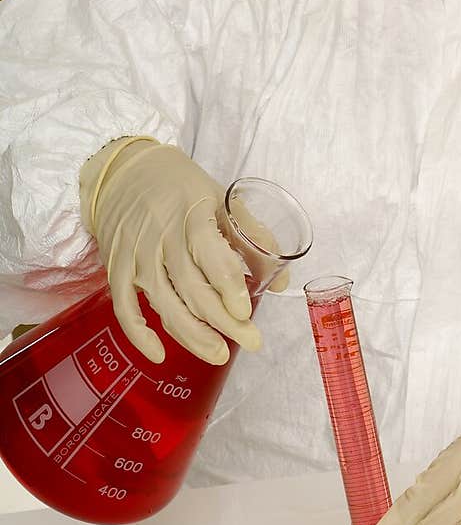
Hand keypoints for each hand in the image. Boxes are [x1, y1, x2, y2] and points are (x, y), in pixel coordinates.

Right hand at [79, 137, 273, 365]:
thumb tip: (281, 282)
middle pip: (191, 287)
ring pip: (163, 302)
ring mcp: (135, 254)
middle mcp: (161, 235)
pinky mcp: (116, 267)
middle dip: (222, 320)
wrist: (124, 170)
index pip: (210, 255)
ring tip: (218, 354)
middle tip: (250, 342)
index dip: (229, 287)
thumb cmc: (182, 187)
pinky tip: (161, 354)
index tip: (246, 312)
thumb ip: (253, 239)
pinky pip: (124, 307)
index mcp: (192, 214)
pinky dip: (139, 334)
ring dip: (190, 334)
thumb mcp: (222, 199)